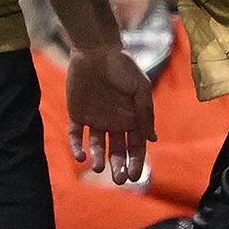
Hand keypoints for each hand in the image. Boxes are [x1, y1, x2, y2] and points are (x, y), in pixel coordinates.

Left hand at [62, 43, 154, 181]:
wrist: (96, 49)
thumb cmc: (123, 67)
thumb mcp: (141, 89)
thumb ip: (146, 114)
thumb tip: (152, 139)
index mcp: (132, 118)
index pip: (135, 146)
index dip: (136, 162)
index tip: (134, 176)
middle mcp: (114, 122)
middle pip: (117, 151)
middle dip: (118, 166)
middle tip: (119, 179)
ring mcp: (95, 119)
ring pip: (97, 146)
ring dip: (98, 159)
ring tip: (98, 167)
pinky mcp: (77, 113)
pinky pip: (76, 135)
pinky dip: (77, 147)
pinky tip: (81, 155)